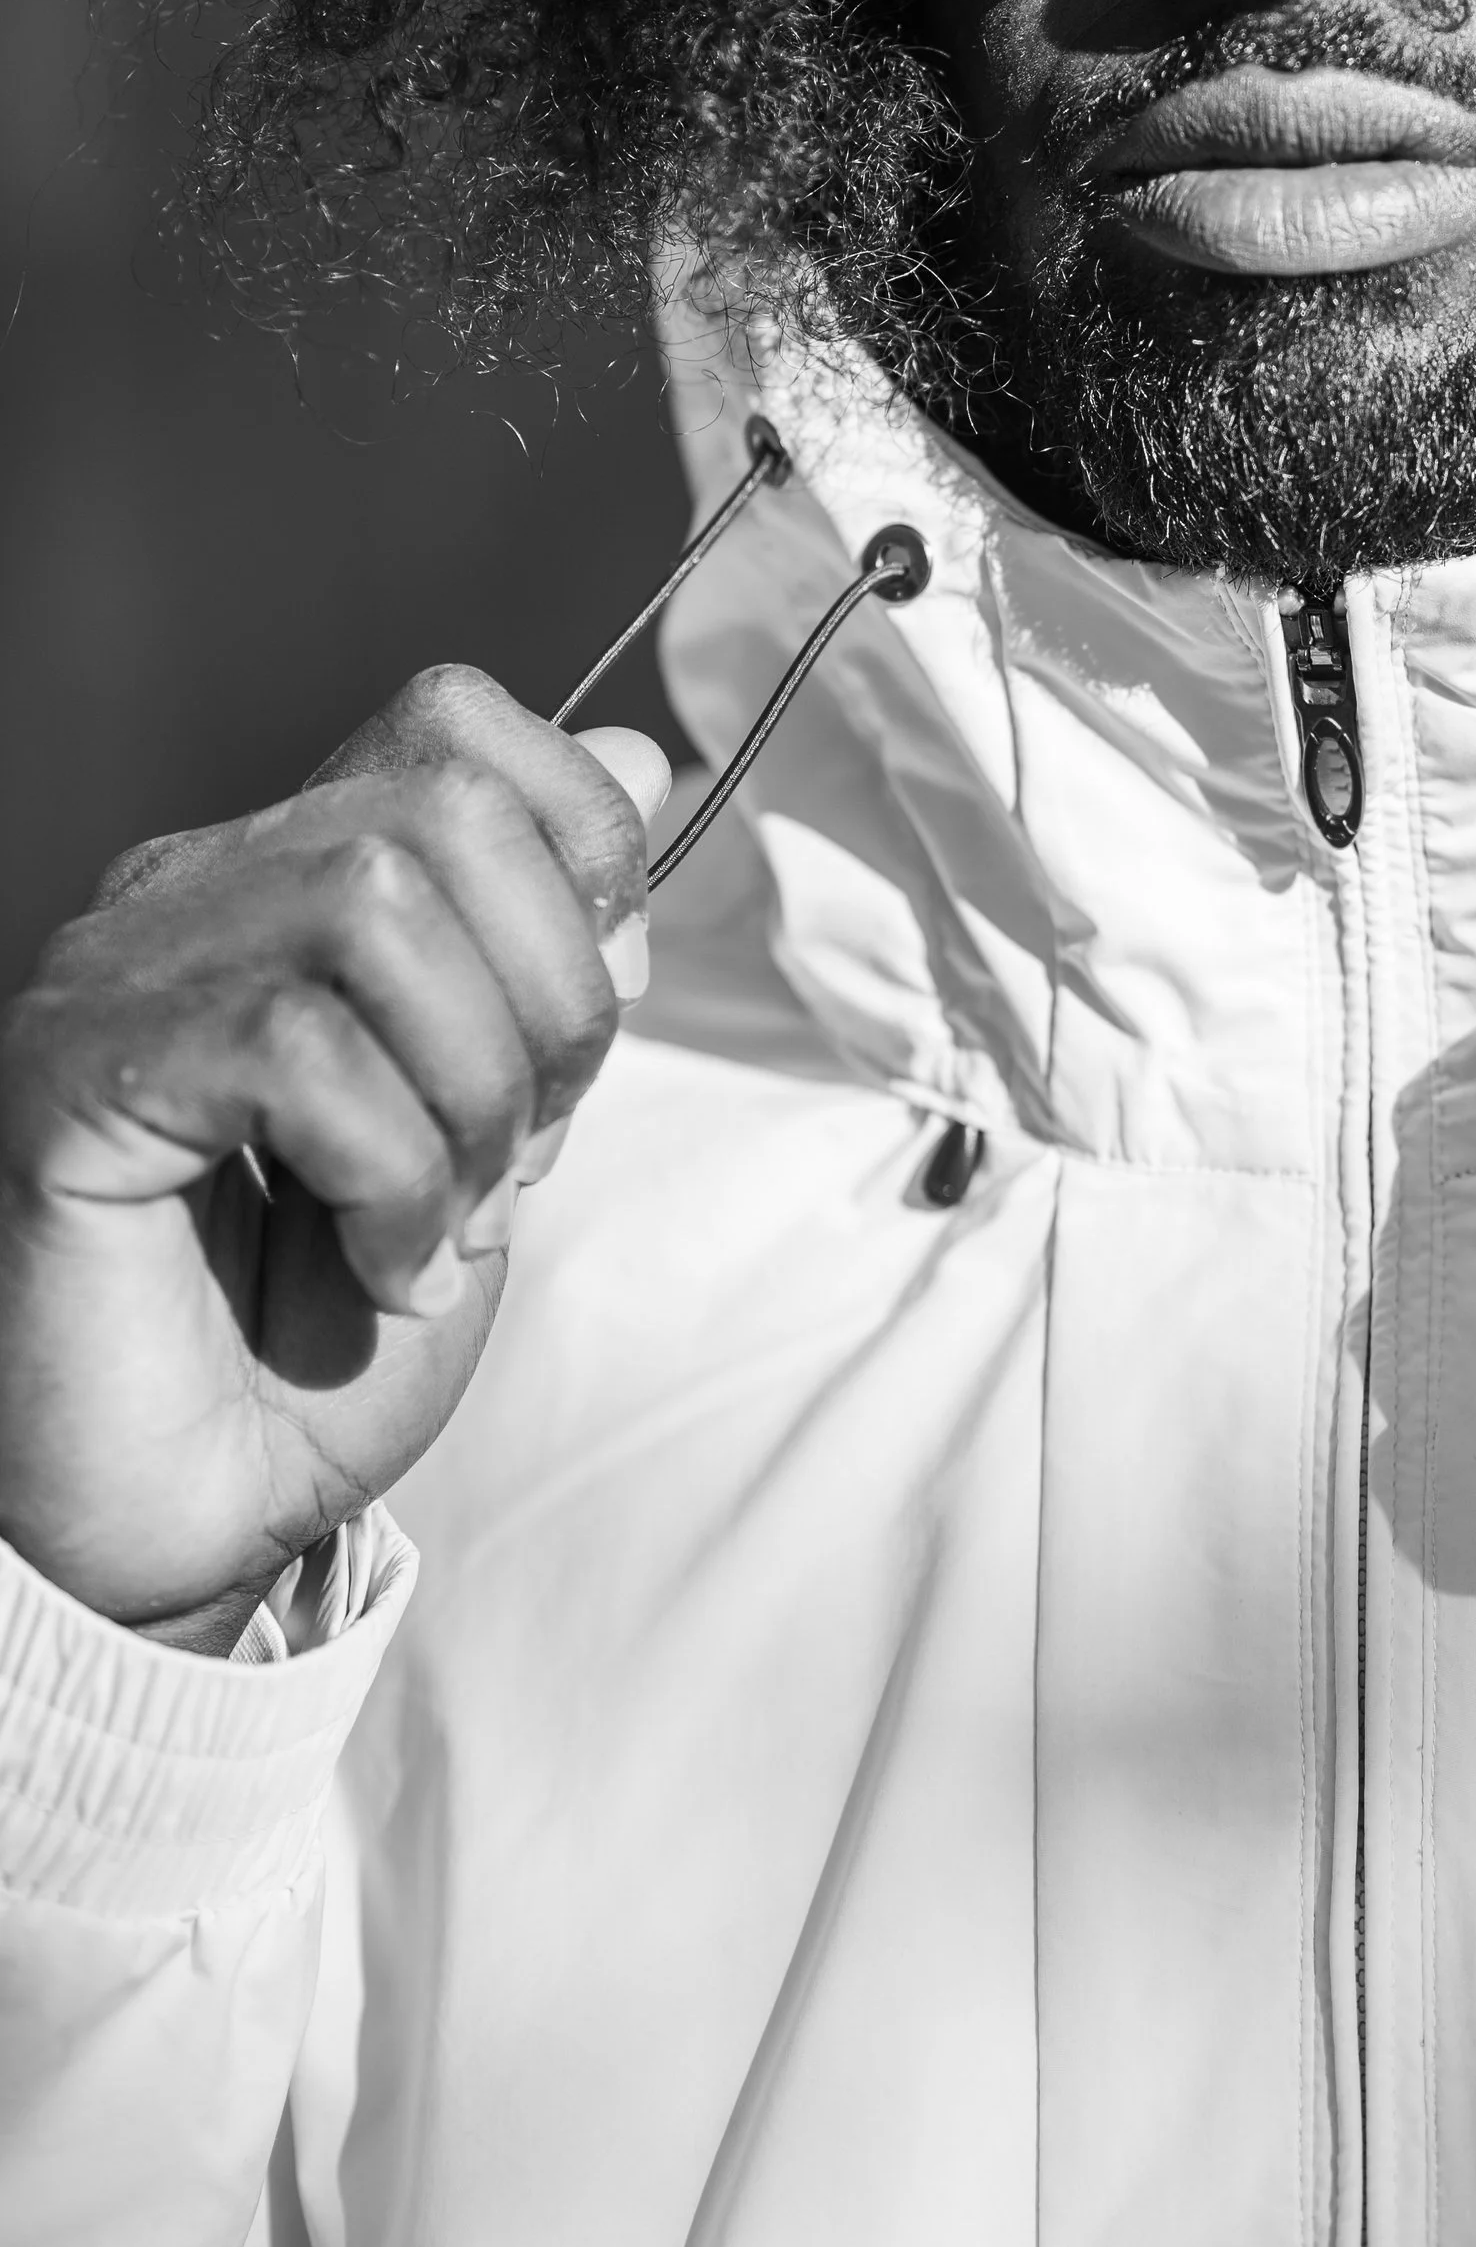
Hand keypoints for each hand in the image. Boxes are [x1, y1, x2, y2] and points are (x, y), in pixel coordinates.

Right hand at [0, 671, 667, 1650]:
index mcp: (284, 876)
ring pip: (376, 906)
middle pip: (444, 807)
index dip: (579, 848)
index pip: (454, 723)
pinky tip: (376, 1263)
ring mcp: (115, 975)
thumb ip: (548, 951)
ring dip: (470, 1094)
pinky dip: (390, 1174)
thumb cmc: (317, 1335)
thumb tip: (634, 761)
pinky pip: (295, 1048)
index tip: (586, 1027)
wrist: (183, 1522)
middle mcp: (187, 890)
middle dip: (548, 997)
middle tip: (520, 1156)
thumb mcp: (494, 1117)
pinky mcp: (71, 1081)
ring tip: (445, 1219)